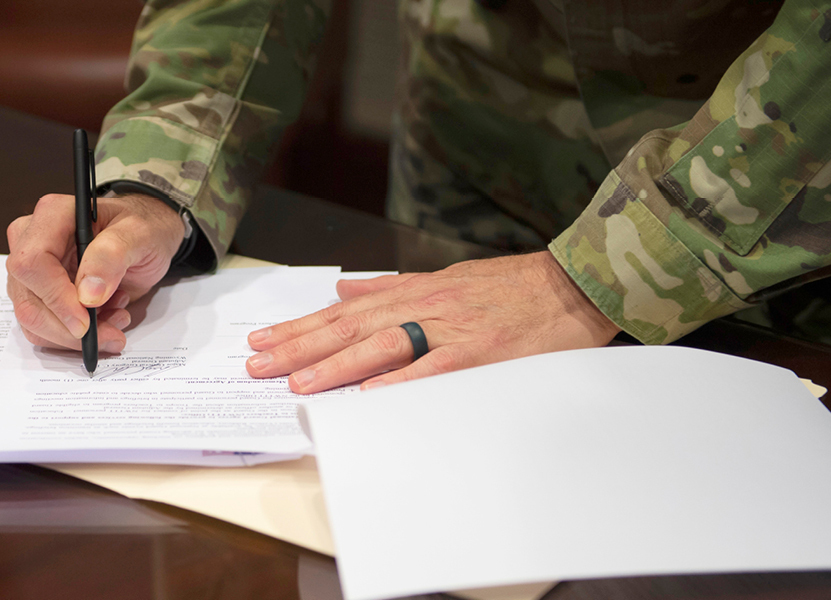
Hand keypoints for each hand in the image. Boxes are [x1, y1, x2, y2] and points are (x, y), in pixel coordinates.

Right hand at [6, 193, 184, 352]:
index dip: (56, 298)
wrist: (144, 240)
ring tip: (116, 319)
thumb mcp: (139, 234)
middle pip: (28, 299)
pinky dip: (74, 336)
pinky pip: (43, 328)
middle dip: (69, 329)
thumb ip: (112, 256)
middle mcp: (32, 241)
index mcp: (52, 216)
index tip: (86, 322)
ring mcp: (32, 270)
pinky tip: (105, 320)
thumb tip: (87, 295)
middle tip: (112, 334)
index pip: (32, 263)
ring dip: (75, 336)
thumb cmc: (141, 229)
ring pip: (33, 319)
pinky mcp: (38, 293)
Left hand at [244, 252, 619, 393]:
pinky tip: (367, 395)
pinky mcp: (479, 354)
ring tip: (298, 383)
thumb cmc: (511, 286)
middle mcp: (425, 307)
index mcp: (415, 291)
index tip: (263, 339)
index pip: (344, 312)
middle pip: (350, 328)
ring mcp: (451, 330)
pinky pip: (432, 370)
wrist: (572, 286)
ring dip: (336, 366)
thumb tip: (344, 289)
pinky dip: (399, 382)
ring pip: (382, 346)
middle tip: (257, 365)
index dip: (300, 327)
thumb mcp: (446, 276)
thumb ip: (393, 286)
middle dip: (300, 348)